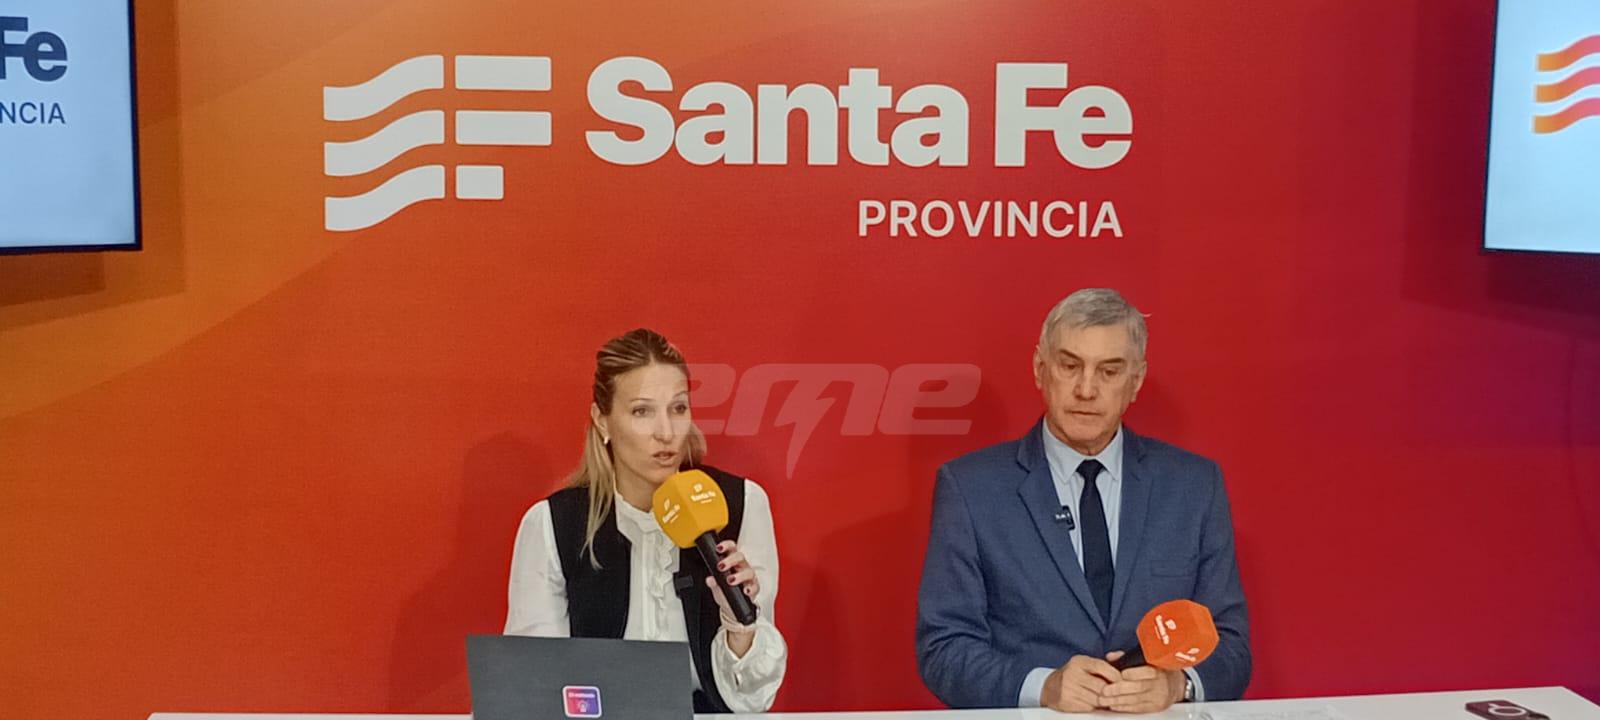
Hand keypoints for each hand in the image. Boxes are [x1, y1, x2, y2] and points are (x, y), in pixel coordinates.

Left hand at [703, 540, 758, 655]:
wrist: (732, 609)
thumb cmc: (726, 592)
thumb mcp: (717, 588)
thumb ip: (713, 583)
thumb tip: (710, 579)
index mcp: (732, 562)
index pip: (731, 548)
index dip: (726, 545)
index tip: (719, 549)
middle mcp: (741, 567)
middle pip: (740, 557)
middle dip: (730, 560)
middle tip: (721, 566)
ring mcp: (749, 577)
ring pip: (748, 571)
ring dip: (739, 575)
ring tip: (731, 580)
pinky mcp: (754, 588)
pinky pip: (755, 586)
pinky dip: (750, 588)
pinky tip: (745, 591)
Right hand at [1041, 654, 1120, 712]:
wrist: (1051, 688)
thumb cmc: (1074, 675)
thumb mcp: (1087, 664)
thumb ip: (1106, 661)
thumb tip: (1121, 656)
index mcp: (1079, 662)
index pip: (1101, 666)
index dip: (1115, 675)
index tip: (1121, 680)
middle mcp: (1072, 673)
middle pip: (1101, 686)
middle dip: (1111, 691)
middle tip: (1115, 693)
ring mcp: (1068, 688)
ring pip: (1097, 699)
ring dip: (1104, 701)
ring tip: (1104, 698)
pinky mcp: (1066, 702)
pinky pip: (1089, 707)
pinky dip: (1094, 707)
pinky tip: (1092, 702)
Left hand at [1098, 651, 1184, 713]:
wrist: (1175, 684)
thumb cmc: (1157, 670)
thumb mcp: (1146, 660)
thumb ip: (1127, 658)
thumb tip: (1110, 656)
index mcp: (1158, 669)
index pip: (1147, 672)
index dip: (1133, 674)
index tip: (1120, 675)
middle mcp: (1159, 683)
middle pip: (1139, 687)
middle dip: (1120, 689)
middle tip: (1105, 690)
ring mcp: (1158, 696)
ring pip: (1137, 699)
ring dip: (1118, 700)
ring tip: (1104, 700)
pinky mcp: (1155, 707)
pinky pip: (1139, 708)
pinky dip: (1125, 707)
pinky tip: (1114, 705)